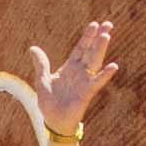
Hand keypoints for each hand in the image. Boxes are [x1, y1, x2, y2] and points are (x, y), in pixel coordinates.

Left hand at [26, 17, 117, 135]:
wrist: (54, 121)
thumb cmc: (49, 102)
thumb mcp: (42, 80)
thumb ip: (41, 64)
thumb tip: (33, 48)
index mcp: (70, 67)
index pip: (80, 48)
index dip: (87, 37)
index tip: (95, 24)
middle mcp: (80, 72)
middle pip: (91, 51)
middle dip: (98, 38)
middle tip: (108, 24)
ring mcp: (85, 81)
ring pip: (94, 62)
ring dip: (100, 49)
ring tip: (106, 36)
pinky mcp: (87, 93)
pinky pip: (97, 82)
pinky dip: (104, 75)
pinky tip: (112, 66)